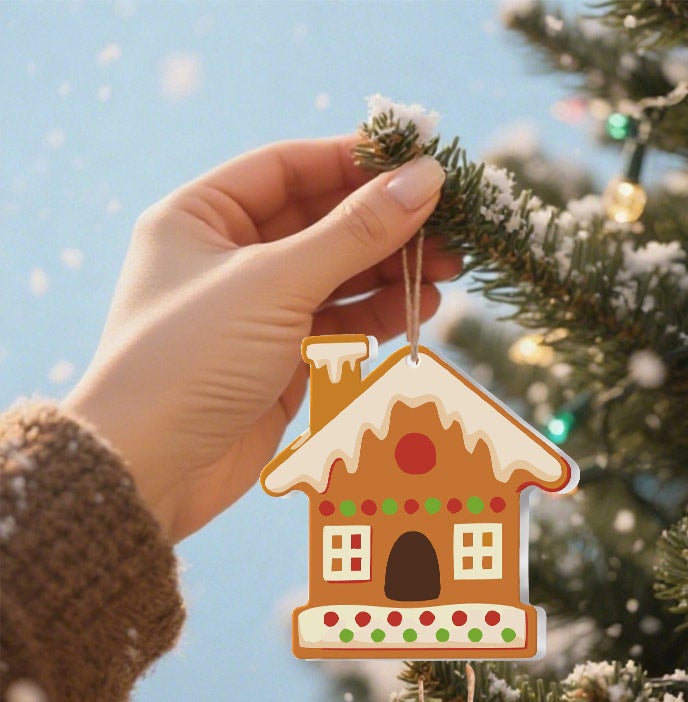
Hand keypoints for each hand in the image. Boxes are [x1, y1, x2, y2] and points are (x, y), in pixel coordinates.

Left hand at [64, 136, 457, 541]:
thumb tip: (424, 179)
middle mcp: (226, 258)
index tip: (419, 163)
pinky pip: (339, 325)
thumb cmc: (192, 358)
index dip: (354, 163)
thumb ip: (355, 232)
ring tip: (449, 270)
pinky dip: (380, 315)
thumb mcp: (276, 283)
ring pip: (337, 277)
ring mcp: (256, 313)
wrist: (153, 467)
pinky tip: (420, 307)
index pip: (288, 169)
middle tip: (450, 226)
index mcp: (199, 216)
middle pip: (321, 223)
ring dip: (391, 271)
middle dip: (386, 224)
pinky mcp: (280, 363)